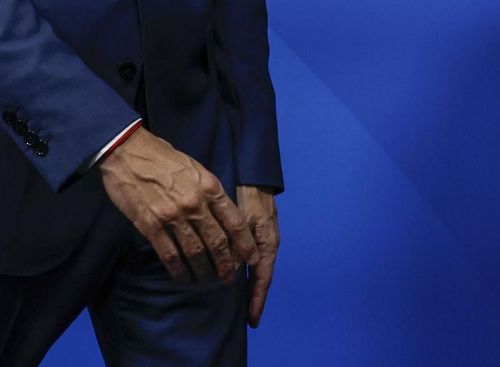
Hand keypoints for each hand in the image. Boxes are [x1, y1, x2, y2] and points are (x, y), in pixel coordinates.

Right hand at [98, 128, 259, 283]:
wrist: (126, 150)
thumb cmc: (161, 156)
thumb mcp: (194, 168)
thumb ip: (208, 191)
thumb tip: (219, 214)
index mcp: (209, 187)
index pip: (235, 222)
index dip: (245, 245)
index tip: (250, 259)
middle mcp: (195, 204)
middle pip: (218, 243)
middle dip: (226, 265)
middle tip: (228, 278)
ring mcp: (173, 216)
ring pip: (195, 252)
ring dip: (203, 271)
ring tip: (206, 280)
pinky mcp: (151, 225)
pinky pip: (169, 255)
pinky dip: (178, 270)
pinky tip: (182, 277)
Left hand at [236, 185, 279, 327]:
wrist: (254, 180)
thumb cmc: (250, 198)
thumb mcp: (244, 220)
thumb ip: (238, 243)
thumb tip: (232, 269)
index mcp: (267, 245)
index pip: (263, 279)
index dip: (257, 299)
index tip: (252, 319)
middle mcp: (266, 247)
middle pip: (260, 279)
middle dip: (254, 299)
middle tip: (248, 320)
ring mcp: (260, 243)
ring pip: (255, 271)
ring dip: (249, 288)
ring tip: (242, 306)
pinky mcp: (253, 237)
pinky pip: (249, 261)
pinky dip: (244, 273)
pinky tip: (235, 279)